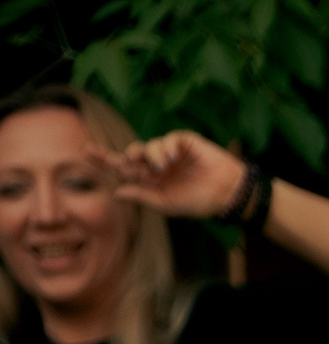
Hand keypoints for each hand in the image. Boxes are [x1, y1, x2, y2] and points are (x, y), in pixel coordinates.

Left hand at [87, 131, 250, 221]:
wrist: (228, 193)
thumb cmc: (200, 202)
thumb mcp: (167, 204)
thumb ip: (142, 196)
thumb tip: (116, 192)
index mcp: (152, 181)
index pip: (124, 169)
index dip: (105, 159)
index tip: (85, 150)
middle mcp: (157, 165)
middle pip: (131, 154)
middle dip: (126, 155)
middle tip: (132, 162)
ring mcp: (170, 152)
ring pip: (146, 147)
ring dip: (149, 156)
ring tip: (163, 168)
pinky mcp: (183, 141)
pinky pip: (165, 140)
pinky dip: (164, 149)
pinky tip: (171, 160)